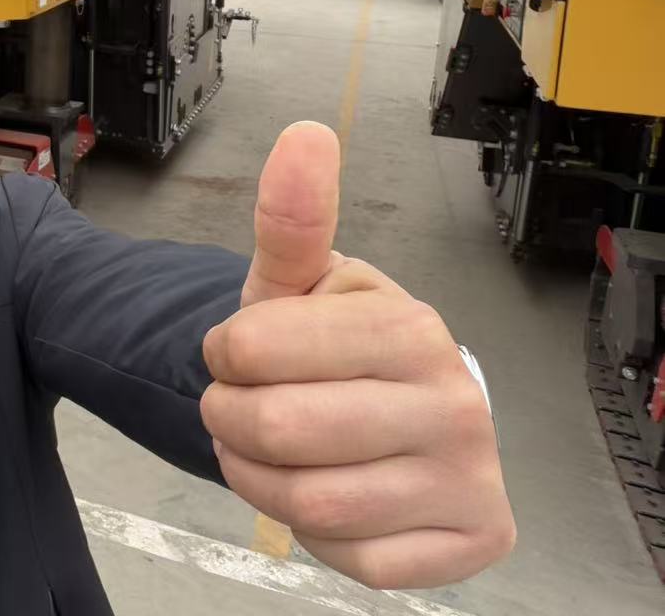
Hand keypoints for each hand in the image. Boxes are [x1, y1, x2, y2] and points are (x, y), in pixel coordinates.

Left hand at [200, 122, 514, 588]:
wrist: (391, 407)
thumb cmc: (333, 343)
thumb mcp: (298, 280)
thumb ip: (291, 217)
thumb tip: (305, 133)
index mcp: (410, 326)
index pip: (250, 351)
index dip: (222, 356)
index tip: (237, 351)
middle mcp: (456, 402)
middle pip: (275, 431)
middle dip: (231, 420)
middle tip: (242, 406)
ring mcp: (468, 478)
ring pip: (307, 505)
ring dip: (258, 478)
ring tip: (269, 449)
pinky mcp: (466, 545)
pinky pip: (348, 557)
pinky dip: (314, 533)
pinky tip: (327, 490)